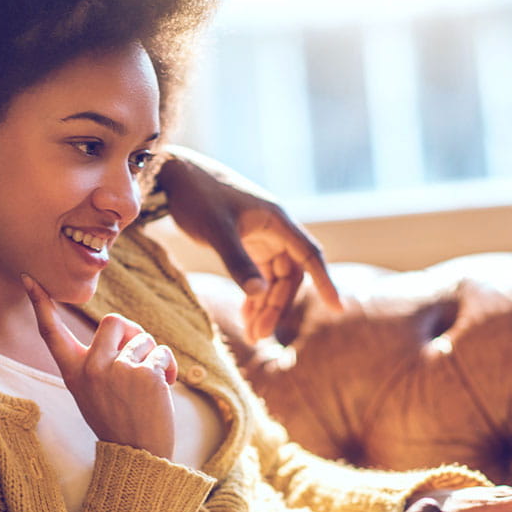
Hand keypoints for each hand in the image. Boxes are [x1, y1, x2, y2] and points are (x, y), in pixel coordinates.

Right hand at [22, 274, 177, 458]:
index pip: (52, 333)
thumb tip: (124, 331)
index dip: (40, 304)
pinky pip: (162, 353)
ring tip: (148, 385)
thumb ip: (98, 363)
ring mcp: (117, 370)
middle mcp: (91, 368)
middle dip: (132, 333)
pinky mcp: (144, 374)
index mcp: (73, 372)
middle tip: (138, 356)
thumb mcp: (93, 392)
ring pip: (143, 339)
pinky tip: (165, 388)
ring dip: (153, 357)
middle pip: (113, 320)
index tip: (29, 278)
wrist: (140, 455)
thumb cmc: (119, 421)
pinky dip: (169, 368)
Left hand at [158, 146, 342, 341]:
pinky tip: (246, 316)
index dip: (325, 282)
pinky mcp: (244, 242)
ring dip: (265, 306)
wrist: (174, 174)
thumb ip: (237, 261)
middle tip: (257, 336)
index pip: (310, 256)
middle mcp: (274, 229)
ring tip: (251, 335)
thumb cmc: (197, 196)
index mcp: (277, 221)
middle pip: (288, 275)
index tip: (338, 308)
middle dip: (277, 307)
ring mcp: (259, 236)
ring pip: (273, 278)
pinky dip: (254, 295)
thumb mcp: (216, 230)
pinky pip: (258, 274)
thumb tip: (259, 294)